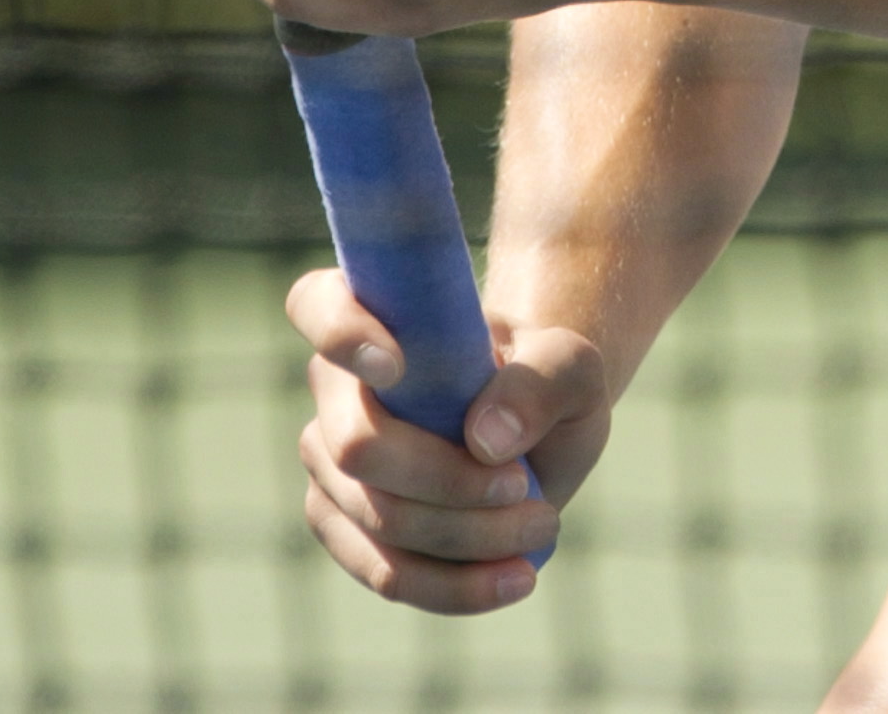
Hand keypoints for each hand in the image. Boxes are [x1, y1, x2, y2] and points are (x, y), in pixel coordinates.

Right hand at [290, 262, 609, 614]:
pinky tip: (515, 578)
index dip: (341, 333)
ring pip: (379, 519)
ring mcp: (331, 467)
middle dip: (447, 480)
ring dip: (468, 535)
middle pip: (357, 448)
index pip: (315, 302)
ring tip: (541, 521)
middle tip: (522, 483)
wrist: (542, 431)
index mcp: (377, 319)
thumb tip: (485, 439)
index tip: (397, 365)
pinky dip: (456, 585)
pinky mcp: (347, 531)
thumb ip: (543, 379)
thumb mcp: (572, 365)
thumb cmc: (545, 380)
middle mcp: (335, 392)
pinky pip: (386, 573)